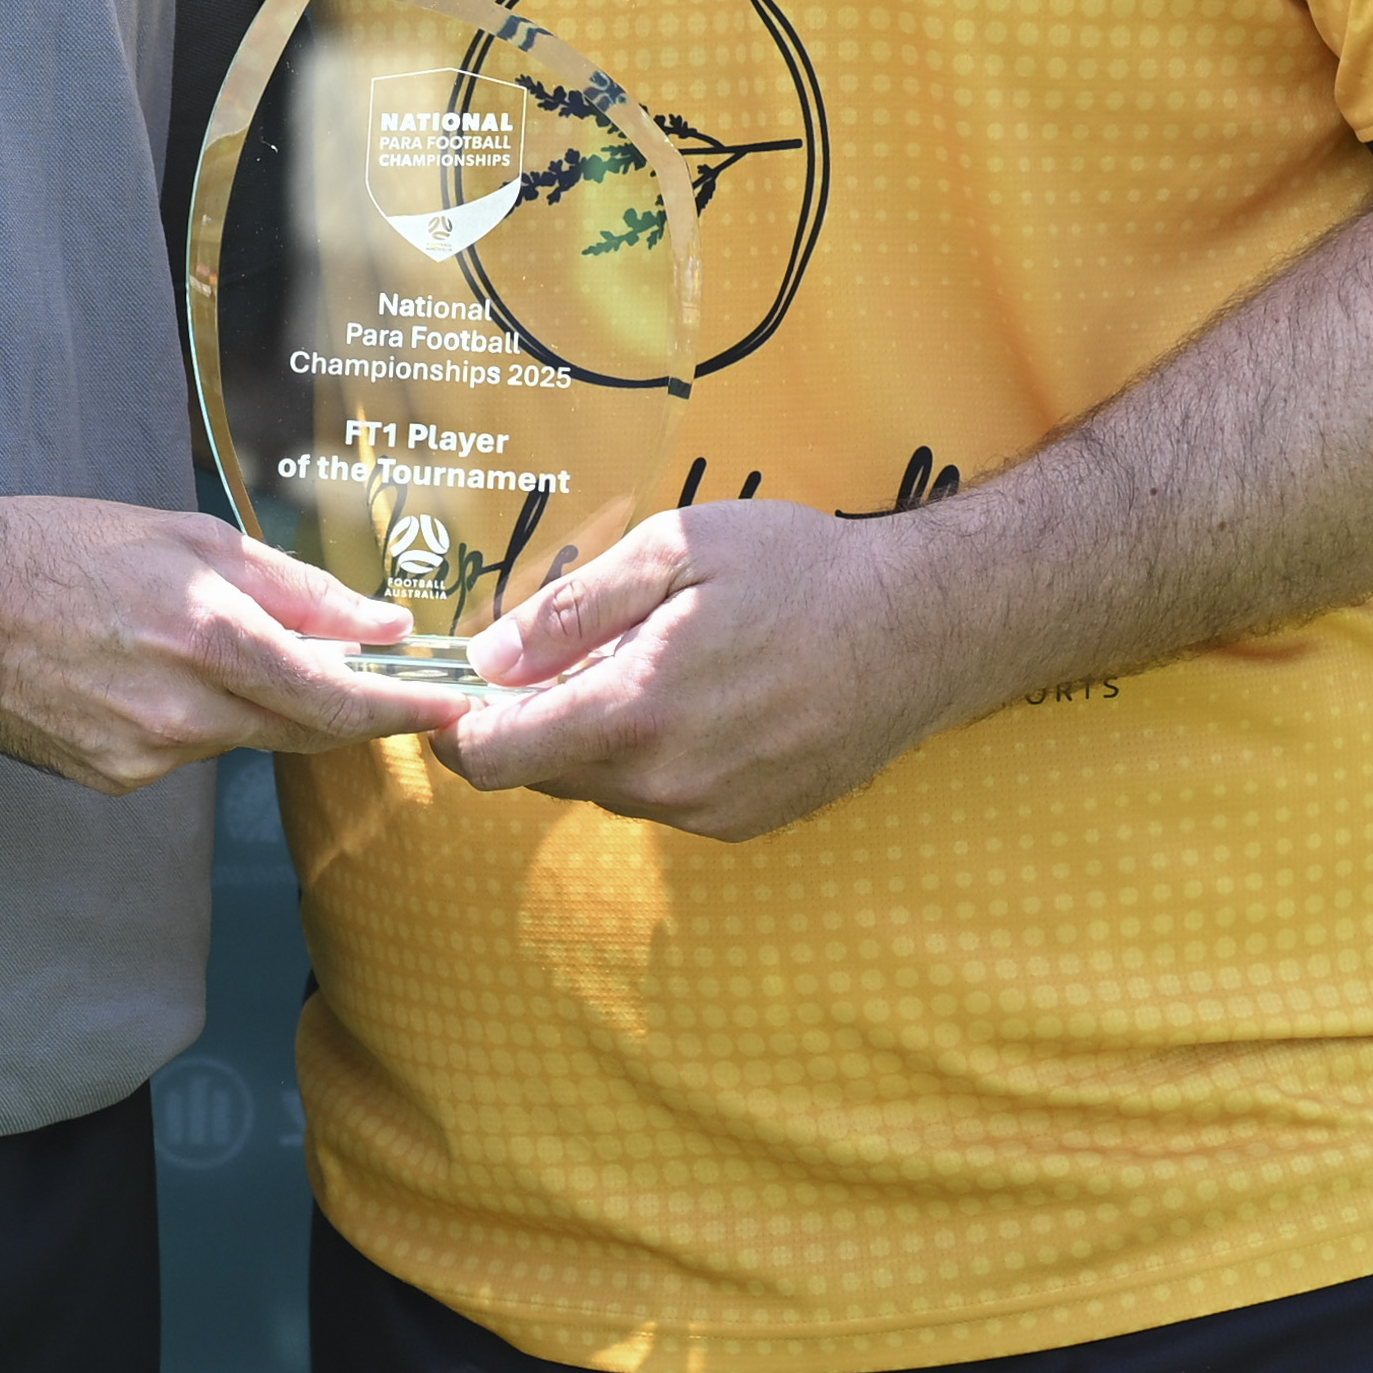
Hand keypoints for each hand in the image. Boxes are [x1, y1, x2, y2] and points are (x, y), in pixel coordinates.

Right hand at [0, 497, 465, 791]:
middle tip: (379, 682)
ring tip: (190, 641)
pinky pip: (184, 754)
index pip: (338, 699)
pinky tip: (141, 674)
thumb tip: (383, 625)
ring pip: (239, 739)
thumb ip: (297, 589)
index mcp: (212, 636)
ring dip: (250, 701)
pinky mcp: (114, 780)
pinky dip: (189, 719)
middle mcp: (185, 711)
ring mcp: (146, 756)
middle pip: (303, 731)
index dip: (403, 710)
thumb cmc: (69, 546)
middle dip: (347, 710)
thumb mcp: (192, 538)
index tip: (450, 710)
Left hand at [440, 501, 977, 839]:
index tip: (451, 692)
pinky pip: (662, 798)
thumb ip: (571, 610)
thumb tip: (485, 659)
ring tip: (648, 661)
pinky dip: (655, 755)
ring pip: (604, 787)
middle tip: (565, 650)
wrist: (921, 629)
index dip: (454, 729)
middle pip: (543, 774)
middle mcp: (664, 784)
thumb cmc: (797, 571)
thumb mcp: (675, 550)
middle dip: (533, 720)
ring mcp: (709, 814)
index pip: (492, 759)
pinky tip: (701, 696)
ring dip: (597, 737)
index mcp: (634, 714)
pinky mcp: (747, 823)